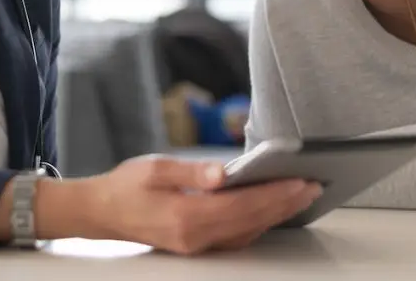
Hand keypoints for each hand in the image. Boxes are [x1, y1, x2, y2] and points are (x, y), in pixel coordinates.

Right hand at [78, 155, 321, 254]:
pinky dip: (259, 223)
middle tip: (313, 187)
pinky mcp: (197, 245)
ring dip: (276, 214)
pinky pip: (236, 236)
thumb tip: (223, 173)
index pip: (242, 206)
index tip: (300, 181)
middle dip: (285, 204)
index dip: (274, 194)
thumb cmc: (126, 186)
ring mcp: (197, 246)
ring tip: (301, 195)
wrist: (102, 212)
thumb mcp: (155, 169)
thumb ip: (191, 172)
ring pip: (247, 232)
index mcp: (186, 217)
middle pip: (251, 222)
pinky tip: (272, 209)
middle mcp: (195, 238)